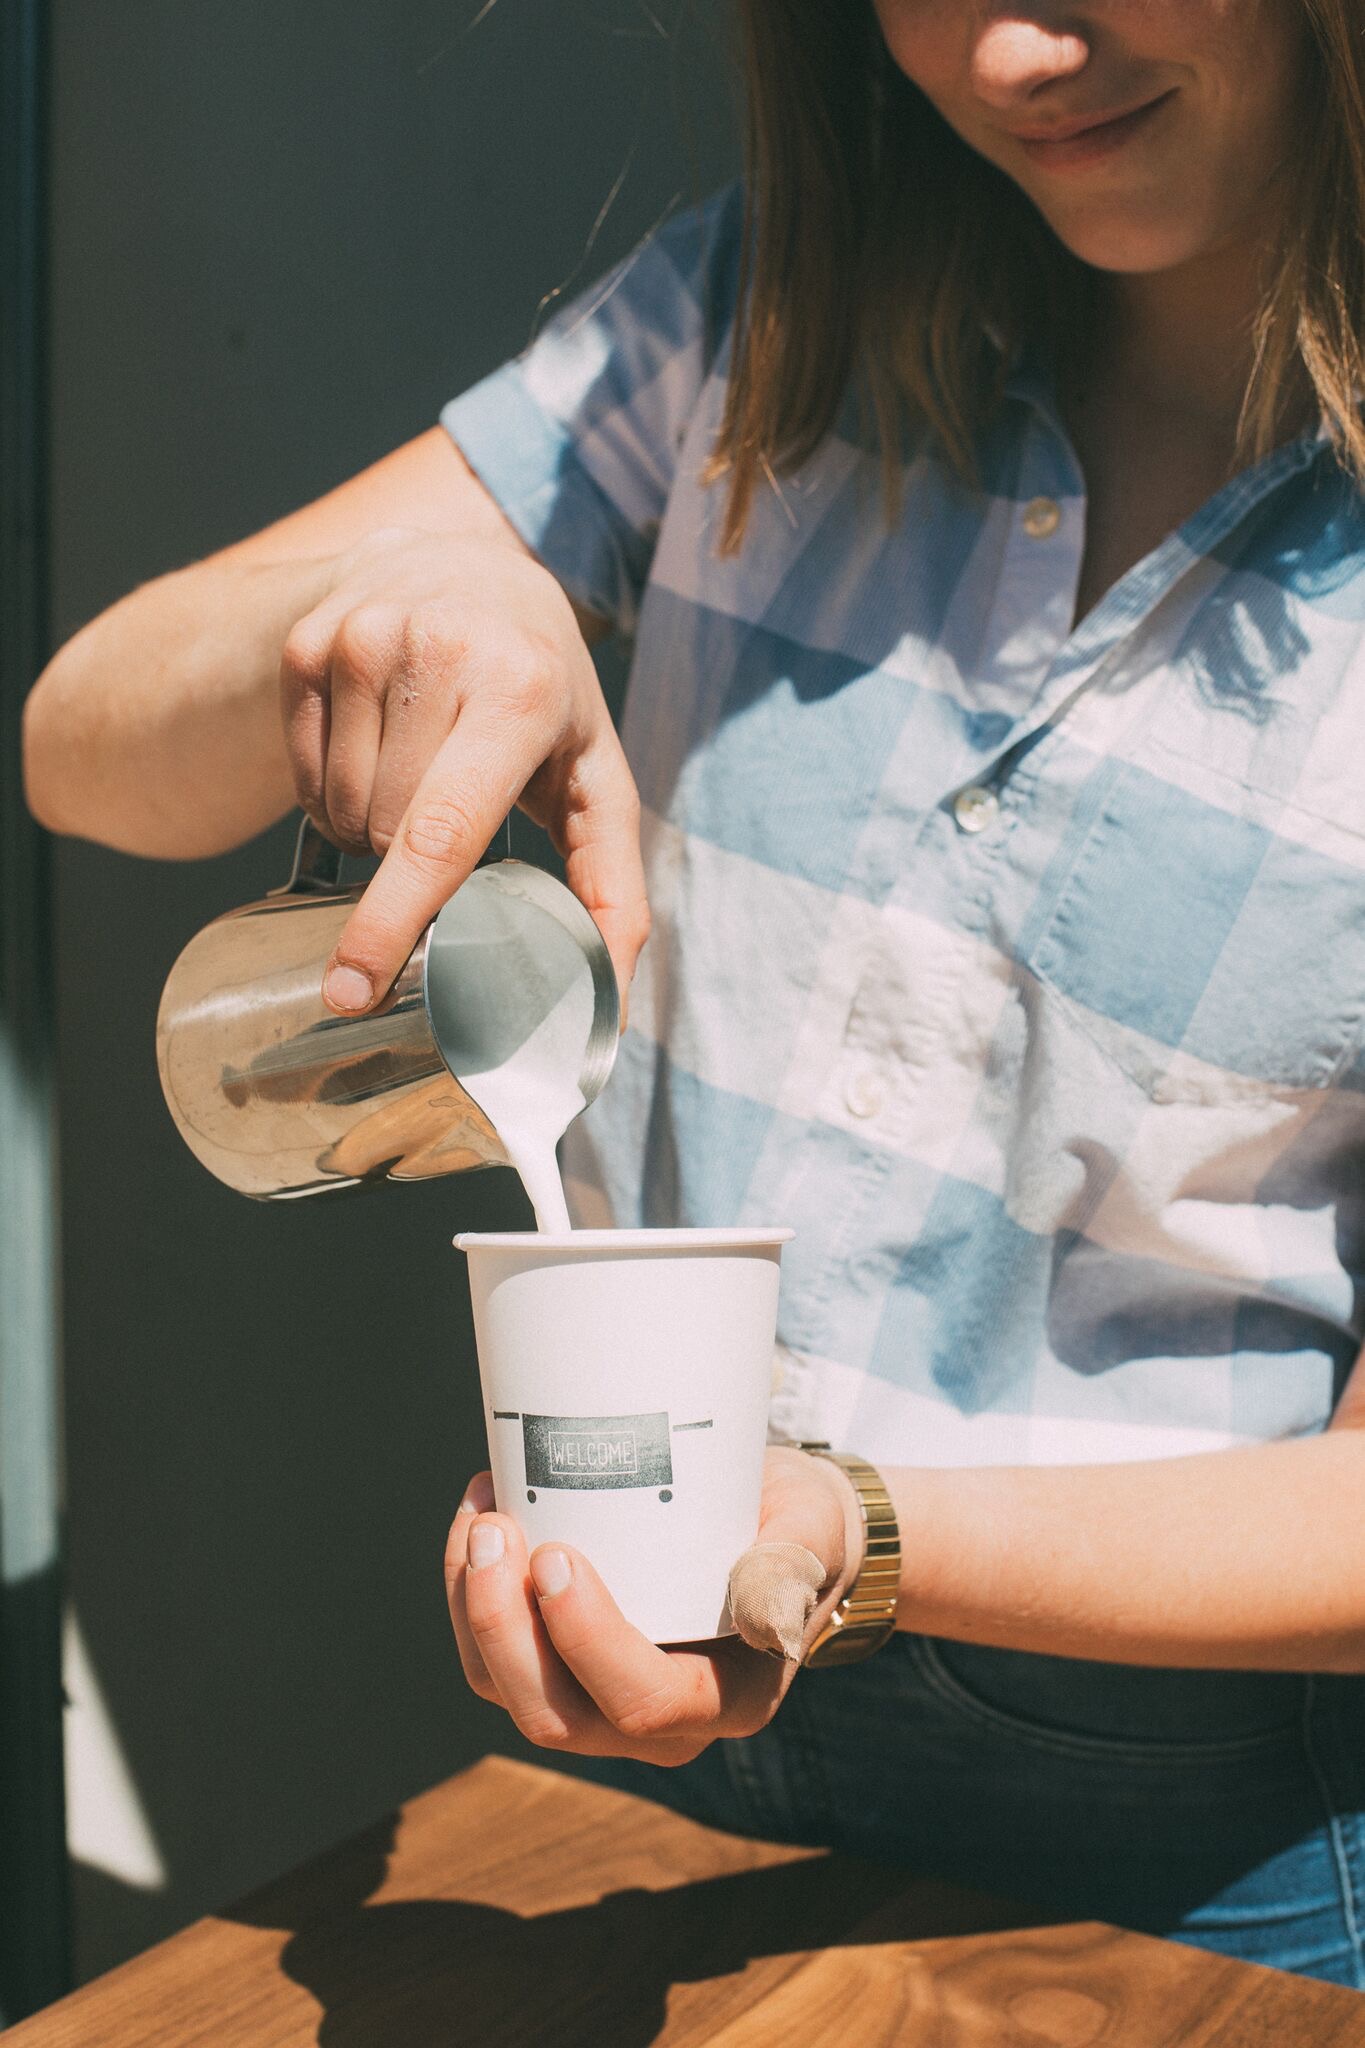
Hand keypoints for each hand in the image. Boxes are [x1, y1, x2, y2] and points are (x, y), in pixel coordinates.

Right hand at [277, 526, 648, 1011]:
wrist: (469, 560)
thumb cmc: (545, 691)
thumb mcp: (597, 774)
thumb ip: (614, 890)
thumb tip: (613, 1006)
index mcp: (519, 692)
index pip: (441, 831)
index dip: (394, 919)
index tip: (353, 986)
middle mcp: (438, 651)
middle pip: (385, 833)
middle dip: (411, 862)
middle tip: (452, 812)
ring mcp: (361, 638)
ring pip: (338, 810)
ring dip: (368, 829)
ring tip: (416, 773)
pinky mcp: (308, 642)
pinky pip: (301, 777)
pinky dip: (333, 792)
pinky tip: (376, 748)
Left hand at [443, 1447, 864, 1764]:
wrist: (777, 1521)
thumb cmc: (796, 1524)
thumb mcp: (808, 1537)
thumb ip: (787, 1574)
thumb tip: (770, 1627)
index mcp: (727, 1699)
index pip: (644, 1702)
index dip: (587, 1640)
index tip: (556, 1554)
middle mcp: (660, 1723)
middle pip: (556, 1716)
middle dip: (505, 1628)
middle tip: (495, 1531)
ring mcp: (603, 1701)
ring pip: (511, 1693)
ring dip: (475, 1610)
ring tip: (480, 1517)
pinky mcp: (564, 1668)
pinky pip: (496, 1659)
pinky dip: (470, 1594)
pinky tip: (477, 1519)